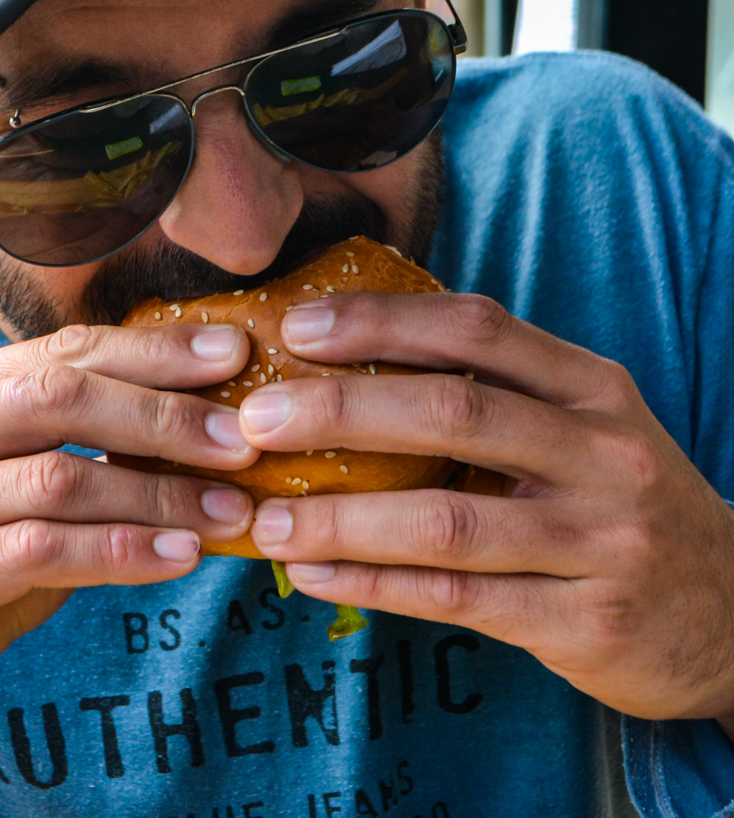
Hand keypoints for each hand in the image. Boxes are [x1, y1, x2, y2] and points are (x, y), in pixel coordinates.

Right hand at [0, 322, 256, 769]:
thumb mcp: (16, 486)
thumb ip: (79, 444)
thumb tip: (206, 417)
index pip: (61, 352)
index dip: (150, 351)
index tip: (231, 357)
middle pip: (56, 399)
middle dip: (161, 416)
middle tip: (242, 438)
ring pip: (55, 479)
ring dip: (156, 496)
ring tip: (229, 511)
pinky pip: (37, 553)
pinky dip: (119, 553)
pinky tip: (177, 559)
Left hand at [239, 291, 733, 725]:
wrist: (732, 612)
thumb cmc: (620, 500)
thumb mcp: (584, 425)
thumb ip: (494, 392)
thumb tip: (347, 368)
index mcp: (591, 386)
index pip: (476, 329)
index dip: (383, 322)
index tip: (298, 328)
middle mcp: (602, 452)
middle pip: (454, 412)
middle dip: (343, 410)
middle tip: (257, 419)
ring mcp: (600, 540)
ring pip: (447, 519)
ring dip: (342, 517)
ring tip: (265, 519)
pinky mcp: (588, 621)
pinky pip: (459, 597)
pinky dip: (375, 584)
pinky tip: (313, 575)